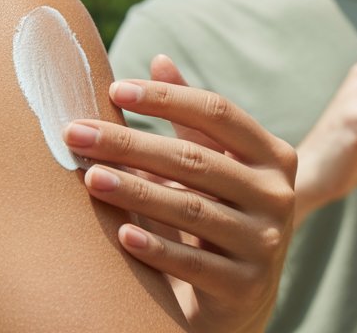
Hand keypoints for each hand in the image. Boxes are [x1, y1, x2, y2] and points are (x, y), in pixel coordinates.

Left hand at [63, 55, 295, 332]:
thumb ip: (192, 118)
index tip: (114, 90)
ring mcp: (267, 241)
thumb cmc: (219, 213)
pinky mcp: (247, 285)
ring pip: (192, 209)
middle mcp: (279, 194)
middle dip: (131, 144)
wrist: (242, 297)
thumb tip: (159, 59)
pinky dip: (156, 247)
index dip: (167, 98)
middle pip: (196, 159)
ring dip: (135, 192)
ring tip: (89, 178)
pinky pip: (194, 262)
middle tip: (76, 133)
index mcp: (274, 156)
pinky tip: (121, 235)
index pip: (218, 113)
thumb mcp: (216, 164)